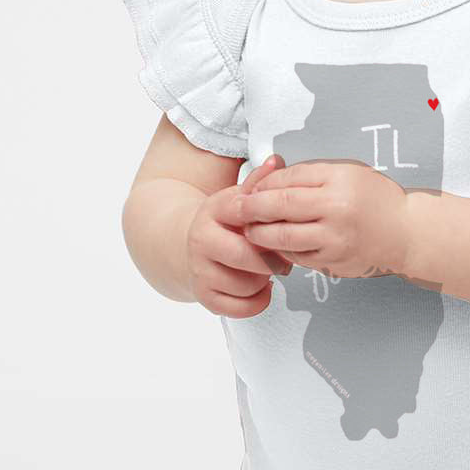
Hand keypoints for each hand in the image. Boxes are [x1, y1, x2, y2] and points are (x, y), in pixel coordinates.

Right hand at [184, 154, 293, 317]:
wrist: (185, 244)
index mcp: (215, 209)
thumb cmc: (225, 222)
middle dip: (273, 259)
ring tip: (267, 269)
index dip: (272, 222)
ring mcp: (199, 269)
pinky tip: (259, 287)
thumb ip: (260, 181)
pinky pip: (239, 308)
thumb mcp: (239, 196)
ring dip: (265, 280)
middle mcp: (202, 239)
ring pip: (246, 284)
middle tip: (283, 256)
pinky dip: (257, 301)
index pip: (247, 213)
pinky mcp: (203, 295)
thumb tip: (277, 161)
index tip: (283, 226)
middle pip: (248, 256)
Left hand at [236, 159, 410, 280]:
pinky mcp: (333, 263)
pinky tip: (276, 244)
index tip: (249, 186)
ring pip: (282, 237)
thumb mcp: (348, 172)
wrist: (406, 233)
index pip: (289, 180)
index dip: (264, 184)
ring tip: (250, 228)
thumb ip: (310, 175)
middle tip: (236, 207)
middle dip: (251, 208)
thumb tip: (270, 179)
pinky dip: (282, 250)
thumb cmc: (375, 198)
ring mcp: (334, 241)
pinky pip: (297, 256)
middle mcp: (336, 211)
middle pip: (280, 207)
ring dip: (260, 233)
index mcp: (338, 182)